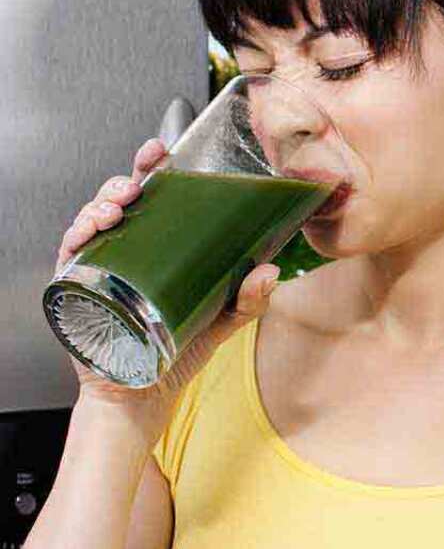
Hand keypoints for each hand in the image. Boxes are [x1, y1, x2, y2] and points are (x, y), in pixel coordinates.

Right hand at [54, 138, 280, 443]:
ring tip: (118, 206)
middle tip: (141, 177)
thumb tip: (270, 271)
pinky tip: (91, 231)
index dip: (153, 170)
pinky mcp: (78, 292)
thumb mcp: (223, 320)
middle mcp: (127, 252)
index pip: (155, 199)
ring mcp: (100, 269)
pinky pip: (69, 256)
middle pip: (120, 202)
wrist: (145, 397)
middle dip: (126, 180)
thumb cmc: (178, 351)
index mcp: (159, 247)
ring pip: (91, 221)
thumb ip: (249, 299)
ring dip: (100, 205)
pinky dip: (76, 237)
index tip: (163, 151)